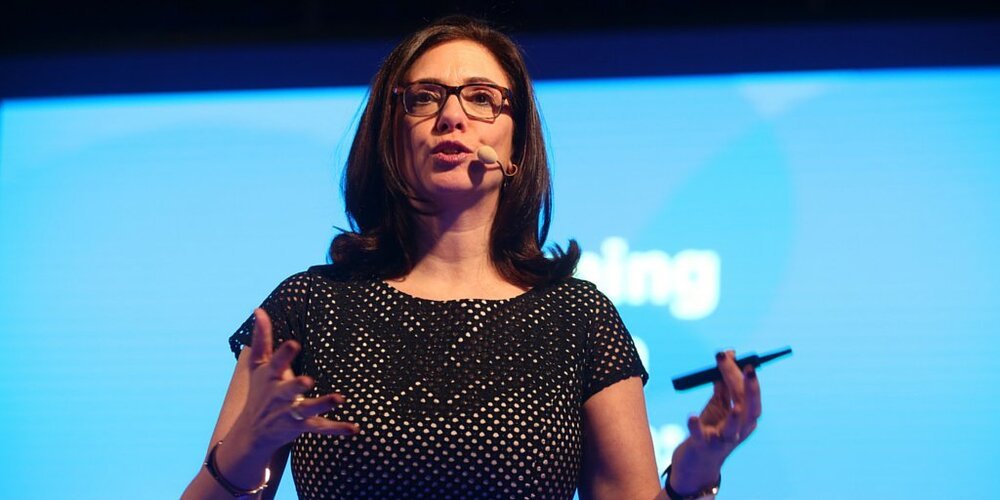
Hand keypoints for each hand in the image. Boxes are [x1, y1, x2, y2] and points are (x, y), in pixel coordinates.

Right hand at [229, 308, 358, 454]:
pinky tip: (354, 428)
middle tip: (308, 380)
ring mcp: (290, 413)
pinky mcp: (301, 427)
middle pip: (289, 389)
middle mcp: (280, 395)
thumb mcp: (258, 366)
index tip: (294, 343)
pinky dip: (337, 428)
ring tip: (339, 399)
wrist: (252, 433)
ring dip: (322, 404)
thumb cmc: (260, 391)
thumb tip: (259, 309)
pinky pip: (320, 428)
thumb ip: (261, 339)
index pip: (276, 364)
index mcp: (271, 377)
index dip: (284, 354)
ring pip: (307, 409)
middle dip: (297, 385)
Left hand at [669, 350, 761, 492]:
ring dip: (735, 416)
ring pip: (733, 428)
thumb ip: (723, 383)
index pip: (750, 395)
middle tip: (743, 366)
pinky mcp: (703, 446)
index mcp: (746, 418)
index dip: (745, 375)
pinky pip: (701, 436)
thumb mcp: (718, 405)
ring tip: (735, 405)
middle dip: (746, 386)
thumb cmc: (710, 429)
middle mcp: (739, 430)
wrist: (697, 462)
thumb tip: (728, 354)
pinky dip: (696, 426)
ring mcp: (722, 440)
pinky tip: (692, 416)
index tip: (735, 354)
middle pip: (747, 408)